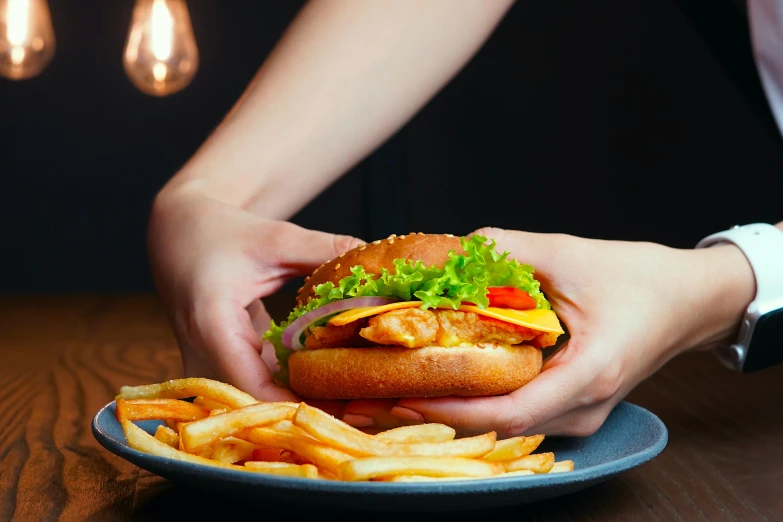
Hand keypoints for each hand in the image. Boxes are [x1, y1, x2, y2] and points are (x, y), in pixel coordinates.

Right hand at [147, 184, 361, 401]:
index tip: (340, 410)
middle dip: (303, 413)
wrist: (179, 234)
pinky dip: (286, 391)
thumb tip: (374, 261)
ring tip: (349, 408)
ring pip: (252, 402)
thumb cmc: (220, 232)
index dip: (295, 405)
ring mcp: (205, 365)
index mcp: (212, 324)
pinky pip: (252, 390)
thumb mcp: (276, 238)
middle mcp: (202, 354)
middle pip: (253, 402)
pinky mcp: (218, 366)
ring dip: (296, 405)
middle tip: (357, 413)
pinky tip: (325, 391)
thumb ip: (324, 250)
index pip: (252, 385)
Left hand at [342, 227, 754, 435]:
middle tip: (376, 400)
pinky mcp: (571, 409)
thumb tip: (449, 252)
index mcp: (589, 373)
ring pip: (504, 428)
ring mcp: (579, 416)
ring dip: (451, 413)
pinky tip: (439, 386)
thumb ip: (506, 251)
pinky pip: (516, 416)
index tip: (399, 399)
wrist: (686, 301)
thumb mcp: (569, 253)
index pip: (508, 410)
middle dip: (436, 416)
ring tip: (395, 393)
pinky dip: (475, 405)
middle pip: (498, 428)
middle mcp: (583, 408)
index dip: (449, 410)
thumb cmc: (638, 278)